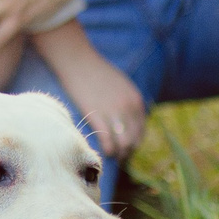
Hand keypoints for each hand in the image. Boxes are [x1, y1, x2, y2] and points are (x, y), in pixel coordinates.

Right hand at [48, 40, 146, 157]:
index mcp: (136, 100)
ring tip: (111, 157)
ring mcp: (113, 111)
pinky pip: (107, 140)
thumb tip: (126, 123)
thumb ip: (127, 103)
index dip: (134, 144)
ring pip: (123, 143)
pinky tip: (104, 152)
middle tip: (118, 158)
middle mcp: (129, 107)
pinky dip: (108, 150)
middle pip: (134, 140)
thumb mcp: (121, 86)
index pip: (141, 131)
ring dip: (119, 154)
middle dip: (127, 152)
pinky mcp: (96, 114)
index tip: (125, 150)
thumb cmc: (95, 72)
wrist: (77, 60)